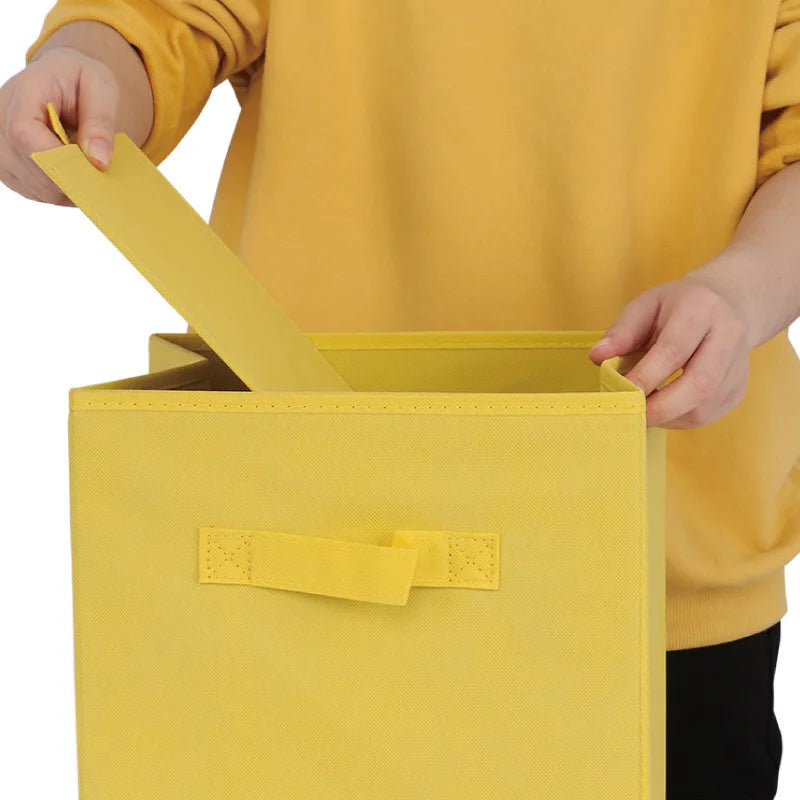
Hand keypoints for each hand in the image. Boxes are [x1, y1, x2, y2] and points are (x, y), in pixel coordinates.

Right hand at [0, 46, 119, 203]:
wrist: (60, 79)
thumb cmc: (79, 80)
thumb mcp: (101, 87)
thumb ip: (101, 121)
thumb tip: (98, 162)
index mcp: (21, 93)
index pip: (24, 133)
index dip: (58, 159)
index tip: (91, 169)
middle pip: (31, 167)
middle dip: (73, 178)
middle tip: (101, 174)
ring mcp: (0, 147)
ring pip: (37, 187)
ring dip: (70, 187)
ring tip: (87, 167)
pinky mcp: (8, 168)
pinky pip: (38, 193)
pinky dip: (62, 191)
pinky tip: (74, 173)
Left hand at [587, 258, 755, 428]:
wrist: (727, 304)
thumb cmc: (677, 307)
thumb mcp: (645, 306)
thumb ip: (621, 332)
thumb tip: (597, 358)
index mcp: (701, 309)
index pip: (673, 350)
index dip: (645, 376)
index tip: (619, 392)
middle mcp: (729, 337)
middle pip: (699, 384)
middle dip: (659, 407)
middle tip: (629, 414)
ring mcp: (738, 366)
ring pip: (704, 406)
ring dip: (667, 417)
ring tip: (642, 409)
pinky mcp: (738, 390)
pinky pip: (706, 415)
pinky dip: (677, 419)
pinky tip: (661, 408)